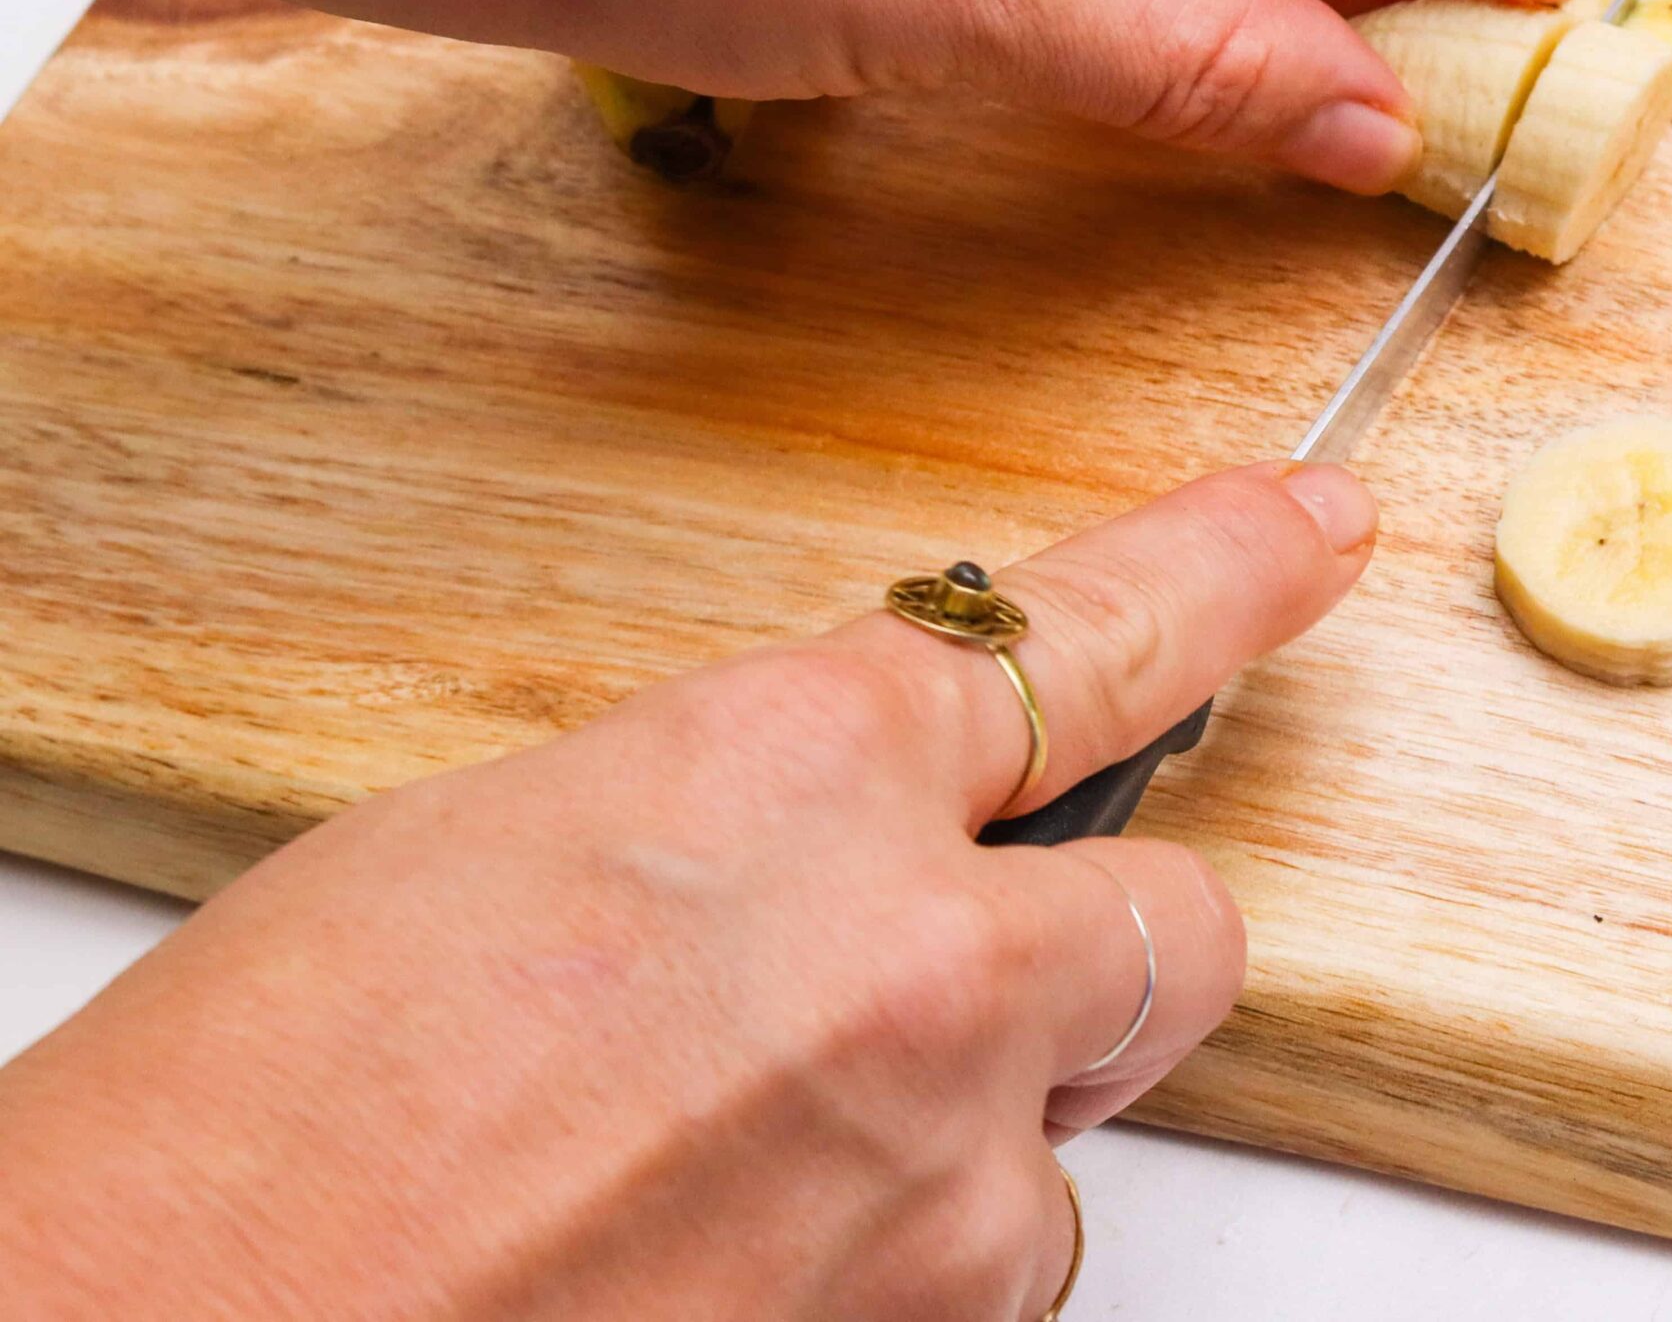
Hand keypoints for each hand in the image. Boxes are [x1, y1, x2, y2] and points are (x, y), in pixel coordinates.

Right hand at [0, 462, 1376, 1321]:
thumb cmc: (247, 1127)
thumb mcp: (504, 860)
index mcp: (797, 777)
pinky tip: (715, 1259)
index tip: (1310, 538)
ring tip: (722, 1165)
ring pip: (1063, 1136)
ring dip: (956, 1134)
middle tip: (951, 969)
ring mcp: (939, 1186)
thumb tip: (818, 861)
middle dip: (1094, 938)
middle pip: (1178, 923)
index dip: (1225, 571)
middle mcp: (919, 972)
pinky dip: (885, 1263)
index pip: (1094, 633)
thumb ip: (737, 833)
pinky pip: (977, 1274)